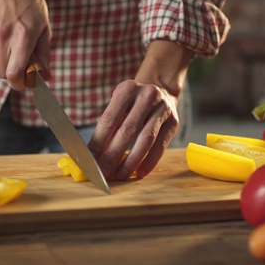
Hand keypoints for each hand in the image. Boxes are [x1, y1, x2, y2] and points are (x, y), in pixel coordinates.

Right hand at [0, 0, 50, 89]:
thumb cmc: (30, 4)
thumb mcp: (44, 27)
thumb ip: (44, 54)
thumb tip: (47, 77)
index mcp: (22, 36)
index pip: (14, 73)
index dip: (20, 84)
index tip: (27, 82)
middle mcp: (3, 37)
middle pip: (3, 74)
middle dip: (14, 75)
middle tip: (25, 67)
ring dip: (7, 62)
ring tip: (16, 44)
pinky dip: (0, 52)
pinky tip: (6, 35)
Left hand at [88, 40, 193, 179]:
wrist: (161, 89)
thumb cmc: (132, 102)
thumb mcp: (118, 105)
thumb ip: (108, 127)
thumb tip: (93, 155)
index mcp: (127, 89)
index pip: (109, 120)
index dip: (98, 142)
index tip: (90, 160)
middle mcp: (147, 95)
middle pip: (127, 130)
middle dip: (113, 154)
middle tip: (103, 172)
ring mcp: (163, 108)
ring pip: (146, 139)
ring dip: (132, 161)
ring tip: (121, 175)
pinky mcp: (174, 121)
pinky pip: (161, 145)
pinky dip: (150, 161)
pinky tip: (140, 172)